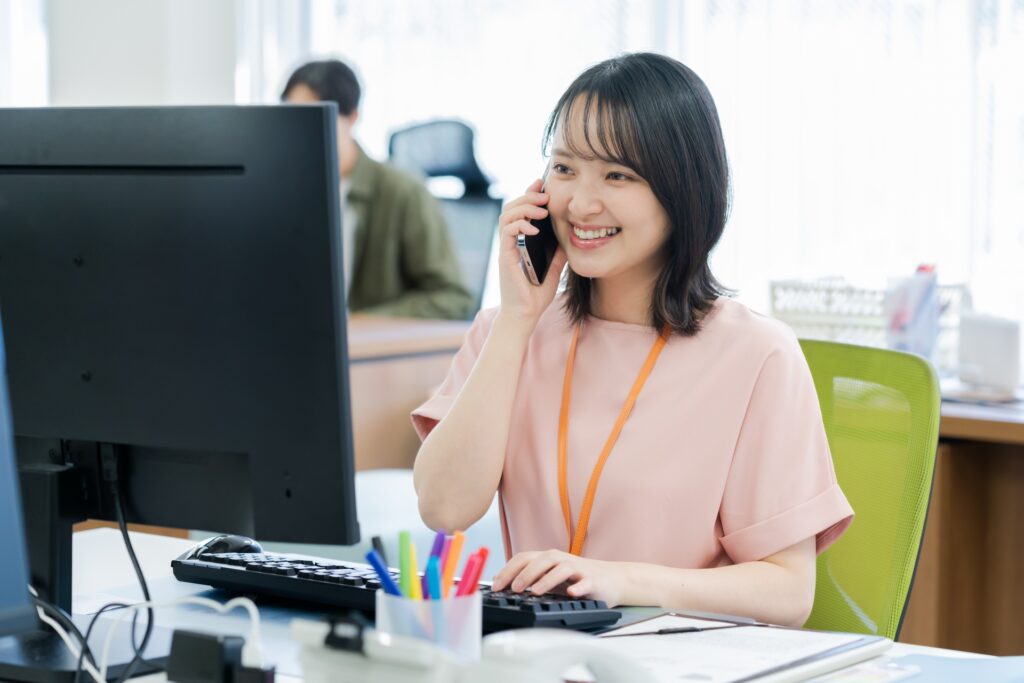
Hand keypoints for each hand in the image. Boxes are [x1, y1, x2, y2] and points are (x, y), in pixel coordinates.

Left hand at [490, 549, 626, 606]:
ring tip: (535, 592)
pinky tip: (571, 593)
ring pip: (562, 569)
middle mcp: (562, 560)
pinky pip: (585, 583)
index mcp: (548, 558)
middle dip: (525, 574)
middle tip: (513, 588)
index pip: (525, 558)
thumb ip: (530, 577)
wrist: (611, 580)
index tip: (496, 585)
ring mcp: (579, 569)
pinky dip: (578, 587)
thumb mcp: (551, 576)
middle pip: (542, 560)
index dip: (509, 570)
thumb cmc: (577, 579)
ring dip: (547, 579)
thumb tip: (502, 582)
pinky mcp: (594, 581)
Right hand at [495, 179, 568, 326]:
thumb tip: (570, 237)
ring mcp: (506, 248)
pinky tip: (534, 228)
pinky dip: (520, 225)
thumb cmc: (536, 295)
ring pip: (506, 215)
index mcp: (521, 242)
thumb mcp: (554, 268)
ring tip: (541, 209)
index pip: (522, 212)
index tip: (542, 184)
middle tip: (544, 194)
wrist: (525, 314)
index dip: (530, 195)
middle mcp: (511, 242)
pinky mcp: (505, 256)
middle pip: (511, 208)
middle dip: (527, 196)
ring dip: (524, 207)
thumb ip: (558, 253)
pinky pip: (508, 232)